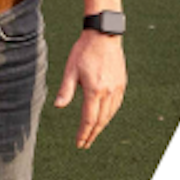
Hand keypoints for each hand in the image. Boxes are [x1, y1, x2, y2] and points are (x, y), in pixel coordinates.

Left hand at [56, 29, 125, 148]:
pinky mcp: (122, 83)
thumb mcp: (70, 69)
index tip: (79, 143)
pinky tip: (104, 117)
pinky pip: (116, 105)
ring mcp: (117, 88)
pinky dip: (109, 115)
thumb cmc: (84, 50)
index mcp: (94, 90)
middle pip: (101, 120)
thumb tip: (58, 106)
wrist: (104, 35)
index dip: (84, 133)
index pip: (89, 119)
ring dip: (101, 126)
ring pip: (110, 114)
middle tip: (85, 144)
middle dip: (92, 134)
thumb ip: (66, 90)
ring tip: (92, 133)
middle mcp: (108, 92)